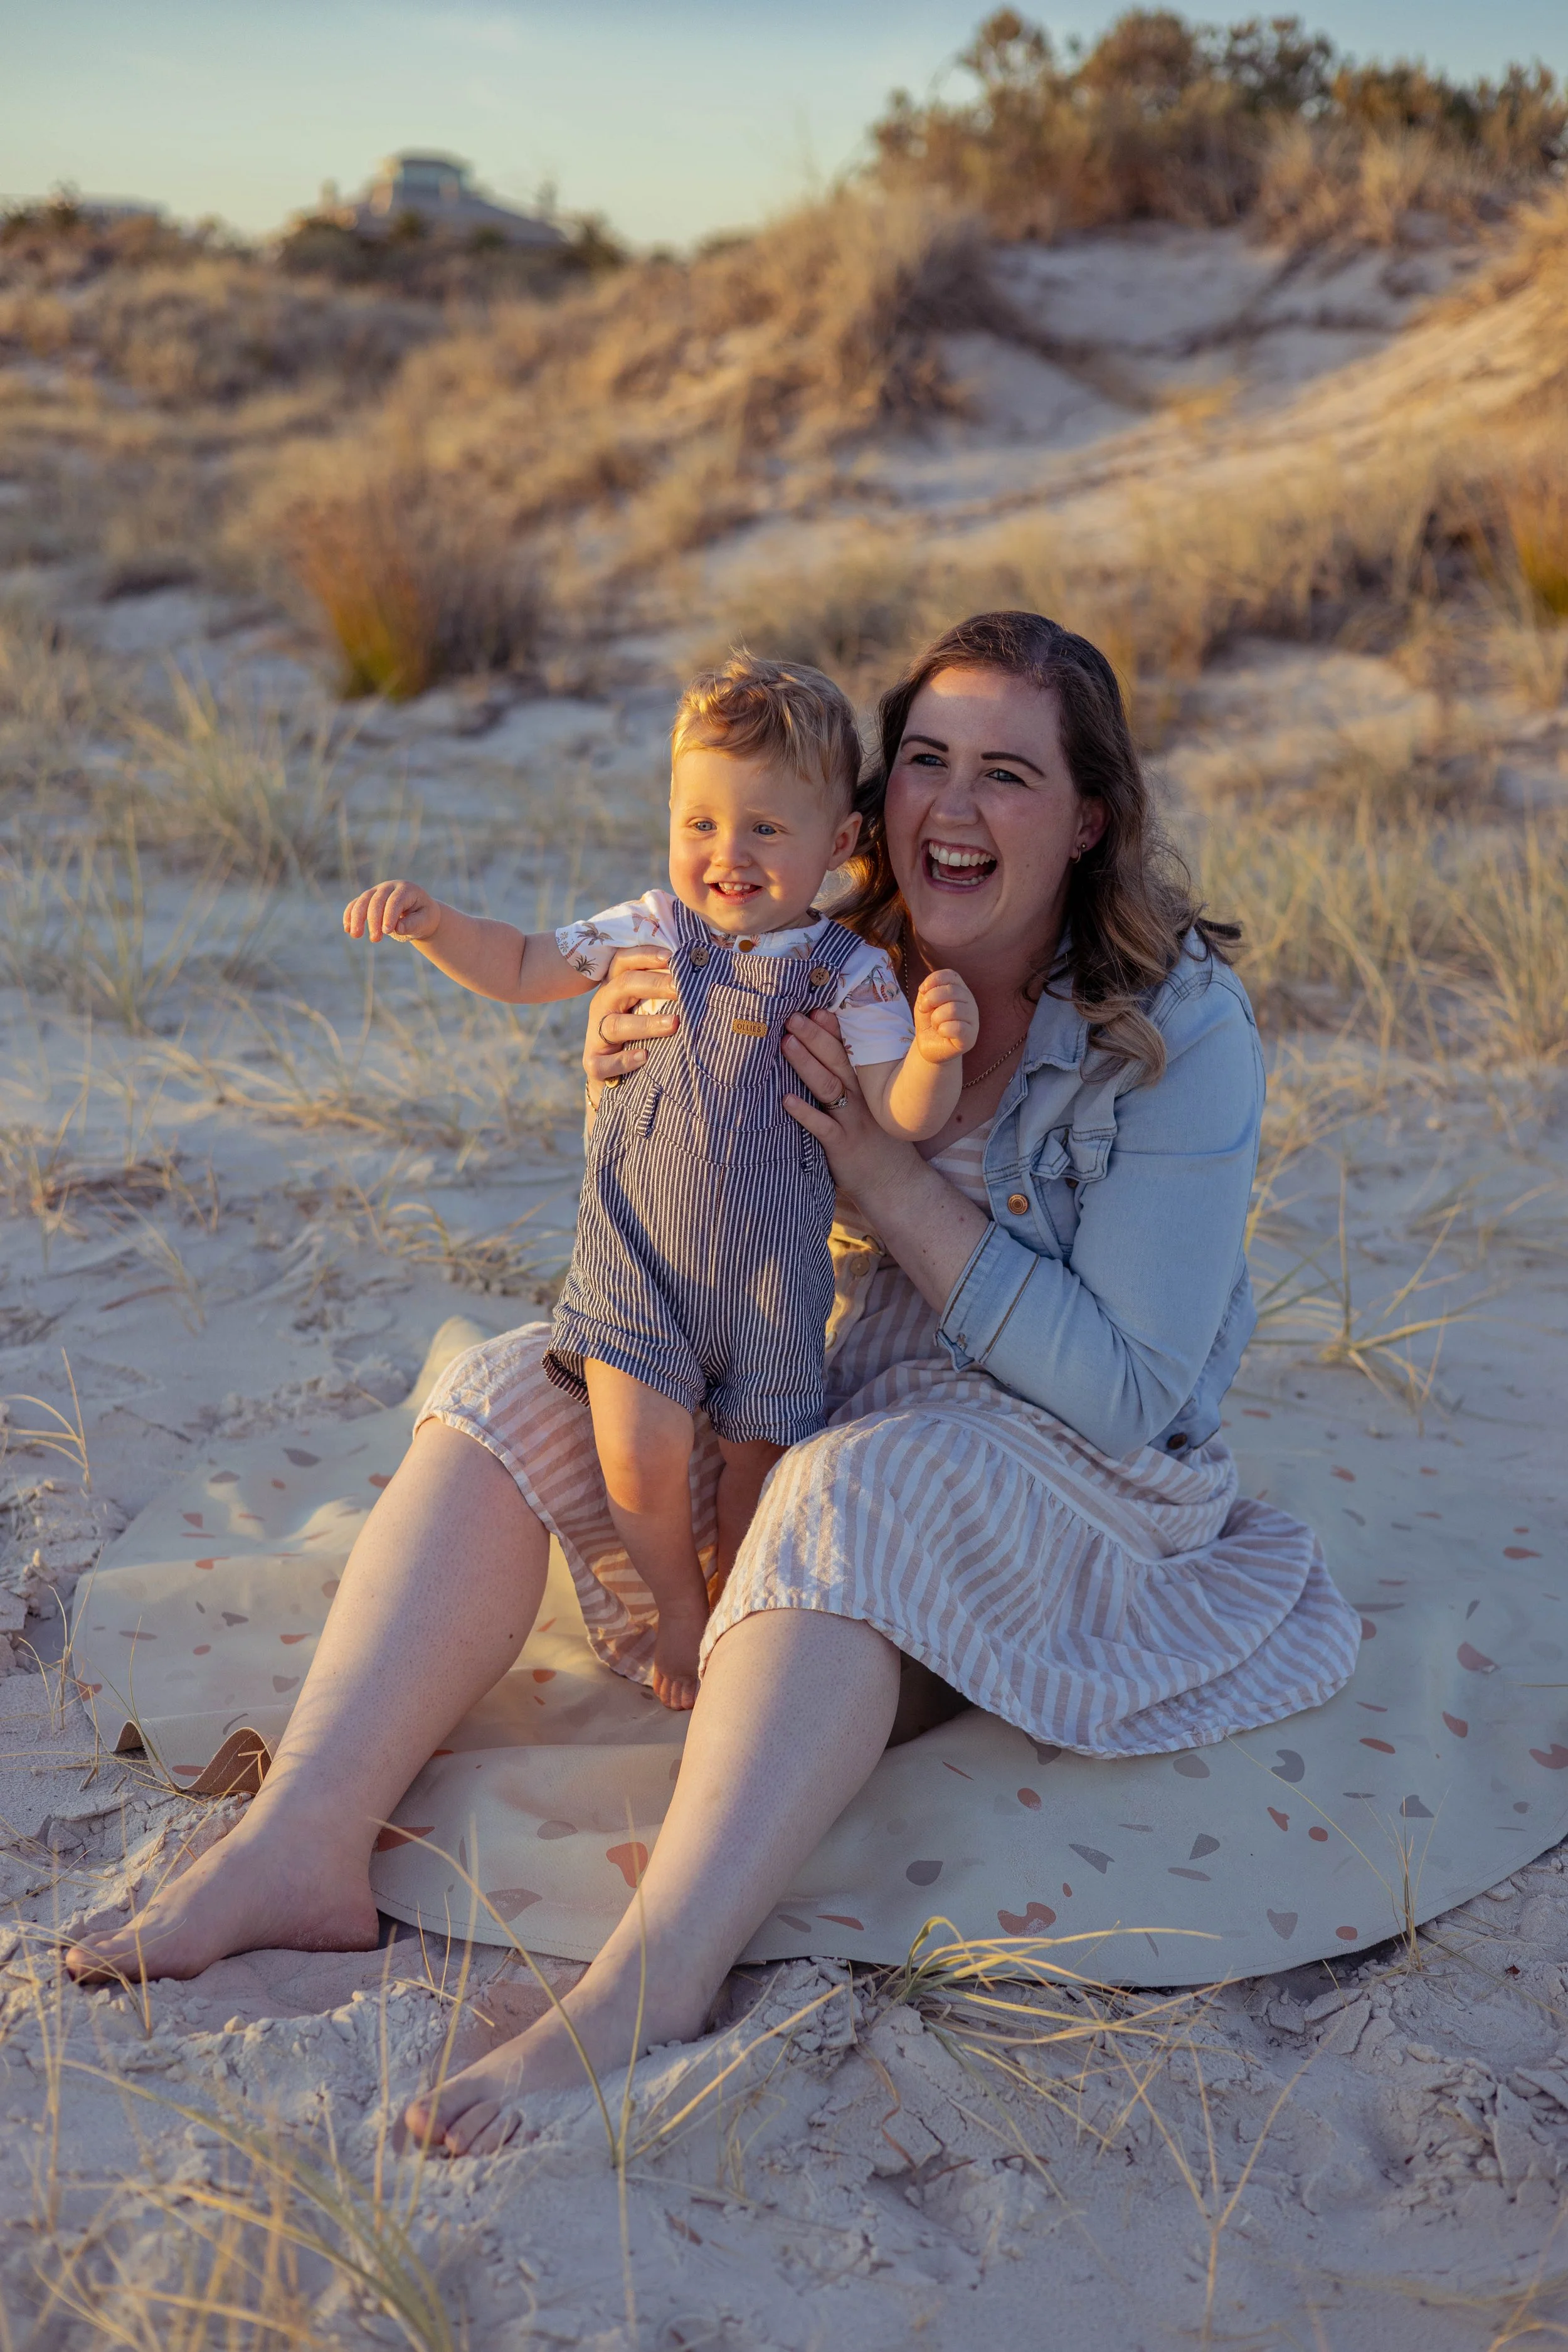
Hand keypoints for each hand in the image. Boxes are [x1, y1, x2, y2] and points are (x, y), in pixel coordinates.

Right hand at [343, 879, 439, 944]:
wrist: (419, 913)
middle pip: (377, 900)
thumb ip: (413, 924)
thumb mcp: (425, 921)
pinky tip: (347, 929)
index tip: (386, 931)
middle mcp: (390, 887)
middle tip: (375, 940)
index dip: (389, 915)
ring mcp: (377, 890)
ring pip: (363, 900)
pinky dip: (350, 915)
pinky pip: (356, 904)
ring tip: (356, 935)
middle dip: (373, 920)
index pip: (395, 901)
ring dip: (357, 917)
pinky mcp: (369, 898)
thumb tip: (397, 928)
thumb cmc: (424, 917)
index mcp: (407, 889)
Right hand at [583, 948, 678, 1103]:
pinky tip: (645, 1056)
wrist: (619, 1079)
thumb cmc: (641, 1034)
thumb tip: (701, 975)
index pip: (624, 961)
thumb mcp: (648, 1008)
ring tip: (673, 1024)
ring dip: (646, 1024)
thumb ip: (666, 992)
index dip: (645, 955)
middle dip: (654, 984)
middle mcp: (603, 1005)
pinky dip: (624, 1060)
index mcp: (615, 986)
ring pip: (615, 1025)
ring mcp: (595, 1035)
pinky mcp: (593, 1063)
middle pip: (622, 986)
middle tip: (680, 989)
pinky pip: (603, 1062)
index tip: (672, 957)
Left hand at [781, 1011, 920, 1208]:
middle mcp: (862, 1097)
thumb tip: (827, 1049)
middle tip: (793, 1015)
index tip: (817, 1005)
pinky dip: (804, 1113)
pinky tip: (786, 1100)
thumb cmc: (878, 1138)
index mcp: (868, 1084)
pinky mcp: (842, 1145)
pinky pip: (822, 1127)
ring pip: (828, 1087)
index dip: (835, 1027)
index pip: (852, 1049)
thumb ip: (854, 1078)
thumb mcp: (873, 1103)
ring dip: (806, 1064)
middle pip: (837, 1060)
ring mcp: (853, 1121)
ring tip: (786, 1043)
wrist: (895, 1182)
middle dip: (815, 1035)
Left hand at [913, 969, 979, 1063]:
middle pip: (951, 991)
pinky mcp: (970, 1037)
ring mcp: (973, 1020)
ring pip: (954, 1009)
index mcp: (960, 990)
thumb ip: (928, 990)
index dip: (933, 981)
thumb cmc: (929, 1022)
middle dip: (931, 1000)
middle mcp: (970, 1002)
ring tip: (935, 1024)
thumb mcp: (924, 1002)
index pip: (951, 975)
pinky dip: (943, 1030)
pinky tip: (942, 1033)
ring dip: (936, 1018)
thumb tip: (926, 989)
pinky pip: (958, 1028)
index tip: (922, 991)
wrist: (930, 1046)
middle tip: (924, 1010)